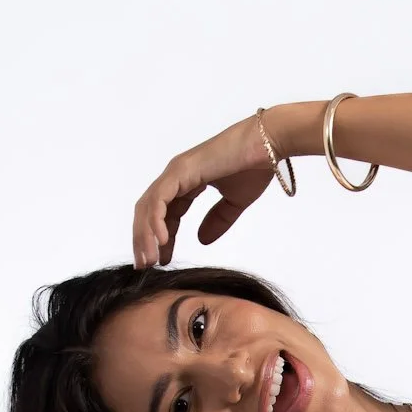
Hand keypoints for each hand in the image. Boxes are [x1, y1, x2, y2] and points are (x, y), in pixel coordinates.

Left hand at [132, 113, 276, 269]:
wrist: (267, 145)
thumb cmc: (254, 167)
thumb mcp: (234, 202)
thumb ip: (217, 220)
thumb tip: (202, 240)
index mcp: (186, 182)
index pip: (164, 214)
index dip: (159, 239)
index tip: (161, 261)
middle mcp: (176, 176)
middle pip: (148, 211)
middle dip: (144, 240)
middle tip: (146, 266)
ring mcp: (176, 172)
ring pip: (149, 206)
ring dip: (145, 235)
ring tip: (149, 261)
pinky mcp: (181, 171)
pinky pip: (160, 199)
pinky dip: (156, 220)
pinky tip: (162, 241)